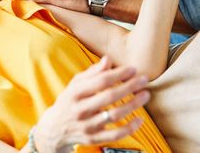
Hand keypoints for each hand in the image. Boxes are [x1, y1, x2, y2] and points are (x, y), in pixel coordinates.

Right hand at [33, 56, 149, 152]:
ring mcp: (86, 125)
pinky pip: (115, 135)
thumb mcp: (75, 84)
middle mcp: (80, 109)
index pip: (100, 81)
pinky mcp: (93, 139)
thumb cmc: (69, 100)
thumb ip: (92, 72)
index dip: (118, 74)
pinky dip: (130, 128)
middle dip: (130, 86)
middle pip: (109, 96)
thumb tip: (108, 59)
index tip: (133, 69)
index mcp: (75, 92)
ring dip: (133, 104)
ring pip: (114, 115)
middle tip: (145, 80)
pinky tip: (140, 119)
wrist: (54, 128)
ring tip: (145, 95)